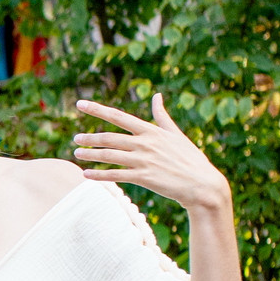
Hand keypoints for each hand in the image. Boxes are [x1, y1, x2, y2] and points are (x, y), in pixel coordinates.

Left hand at [73, 94, 229, 214]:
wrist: (203, 185)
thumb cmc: (191, 159)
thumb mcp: (176, 134)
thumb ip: (162, 116)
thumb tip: (157, 95)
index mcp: (151, 131)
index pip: (118, 116)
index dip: (97, 109)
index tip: (80, 104)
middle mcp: (145, 143)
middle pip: (110, 137)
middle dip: (90, 137)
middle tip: (76, 138)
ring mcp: (144, 160)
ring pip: (110, 155)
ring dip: (91, 154)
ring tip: (77, 154)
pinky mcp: (144, 178)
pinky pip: (116, 175)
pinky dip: (99, 175)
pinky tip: (86, 175)